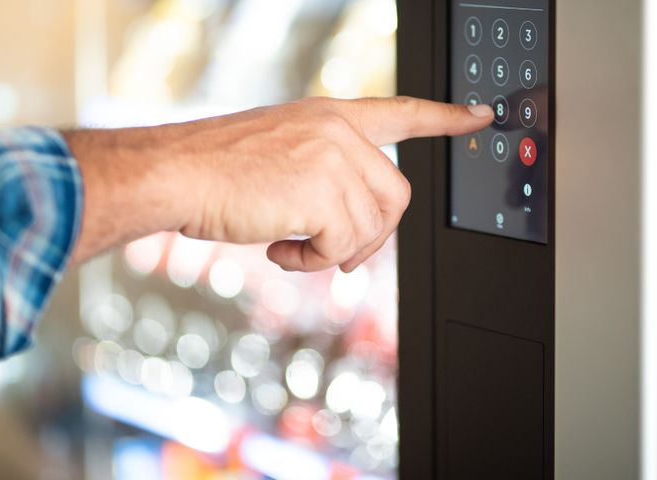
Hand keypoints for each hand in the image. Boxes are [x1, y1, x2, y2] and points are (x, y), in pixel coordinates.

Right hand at [65, 96, 493, 271]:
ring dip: (332, 251)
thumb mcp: (282, 153)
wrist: (175, 172)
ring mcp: (335, 158)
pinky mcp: (324, 192)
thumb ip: (327, 175)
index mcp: (332, 116)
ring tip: (291, 244)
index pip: (404, 111)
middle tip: (334, 251)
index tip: (480, 116)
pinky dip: (313, 260)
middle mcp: (340, 131)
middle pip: (396, 199)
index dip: (446, 118)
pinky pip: (344, 245)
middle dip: (370, 237)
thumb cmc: (216, 170)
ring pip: (370, 228)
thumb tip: (355, 228)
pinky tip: (280, 248)